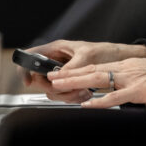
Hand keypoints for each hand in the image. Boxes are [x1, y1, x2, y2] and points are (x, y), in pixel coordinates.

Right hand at [19, 40, 145, 102]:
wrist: (121, 60)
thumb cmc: (106, 51)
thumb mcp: (87, 57)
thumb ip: (70, 68)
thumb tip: (56, 78)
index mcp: (57, 48)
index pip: (31, 56)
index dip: (24, 69)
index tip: (28, 81)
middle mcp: (57, 60)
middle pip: (39, 79)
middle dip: (52, 88)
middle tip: (66, 89)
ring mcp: (62, 73)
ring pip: (51, 90)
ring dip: (65, 94)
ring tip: (81, 91)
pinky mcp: (70, 83)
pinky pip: (63, 94)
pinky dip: (72, 97)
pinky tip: (84, 93)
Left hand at [48, 56, 145, 106]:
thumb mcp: (143, 74)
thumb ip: (126, 81)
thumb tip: (112, 89)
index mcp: (125, 66)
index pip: (95, 68)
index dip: (75, 71)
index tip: (58, 74)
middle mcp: (126, 69)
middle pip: (93, 71)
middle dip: (70, 75)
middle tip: (51, 77)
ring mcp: (132, 79)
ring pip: (100, 79)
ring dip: (78, 82)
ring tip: (61, 85)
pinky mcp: (141, 90)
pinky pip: (118, 96)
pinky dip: (102, 100)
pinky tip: (89, 103)